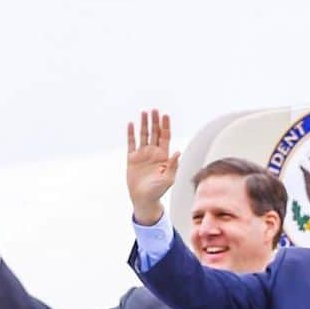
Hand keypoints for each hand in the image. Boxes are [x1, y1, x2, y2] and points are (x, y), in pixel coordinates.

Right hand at [127, 109, 179, 225]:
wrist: (144, 199)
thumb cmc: (158, 191)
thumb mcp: (168, 179)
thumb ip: (173, 165)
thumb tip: (178, 152)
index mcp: (164, 156)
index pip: (165, 137)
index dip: (165, 126)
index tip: (165, 115)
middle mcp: (153, 153)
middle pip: (155, 133)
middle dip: (155, 121)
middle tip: (155, 110)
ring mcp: (142, 155)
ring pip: (143, 135)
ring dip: (144, 124)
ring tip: (144, 112)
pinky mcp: (132, 158)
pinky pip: (131, 143)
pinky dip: (131, 134)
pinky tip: (131, 124)